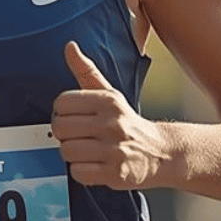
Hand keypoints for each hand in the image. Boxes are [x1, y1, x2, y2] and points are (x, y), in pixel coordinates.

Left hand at [52, 41, 167, 189]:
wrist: (161, 152)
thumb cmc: (127, 122)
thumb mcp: (110, 94)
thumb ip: (86, 71)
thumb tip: (69, 46)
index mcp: (108, 101)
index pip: (62, 102)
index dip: (63, 112)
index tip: (75, 118)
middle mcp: (112, 123)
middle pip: (60, 128)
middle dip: (65, 134)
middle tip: (80, 136)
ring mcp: (114, 149)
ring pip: (67, 151)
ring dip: (73, 154)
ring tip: (88, 151)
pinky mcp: (116, 173)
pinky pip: (78, 173)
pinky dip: (82, 172)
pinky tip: (94, 166)